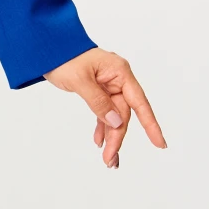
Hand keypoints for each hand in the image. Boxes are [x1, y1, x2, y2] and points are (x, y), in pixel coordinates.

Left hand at [43, 47, 166, 167]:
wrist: (48, 47)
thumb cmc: (64, 56)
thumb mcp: (80, 80)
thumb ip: (98, 102)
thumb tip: (116, 122)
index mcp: (119, 72)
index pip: (139, 103)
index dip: (151, 125)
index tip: (160, 144)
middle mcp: (117, 79)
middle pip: (124, 114)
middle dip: (118, 137)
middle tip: (110, 160)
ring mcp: (108, 85)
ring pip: (114, 116)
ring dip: (111, 136)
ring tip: (108, 159)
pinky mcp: (97, 90)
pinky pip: (103, 112)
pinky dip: (101, 127)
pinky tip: (99, 141)